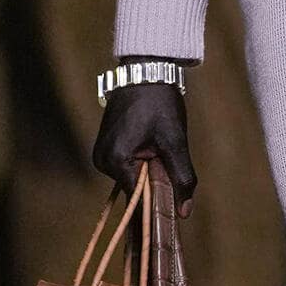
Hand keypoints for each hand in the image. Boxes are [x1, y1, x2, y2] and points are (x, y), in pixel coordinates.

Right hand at [92, 81, 196, 215]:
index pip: (137, 199)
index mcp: (114, 160)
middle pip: (134, 189)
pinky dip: (141, 162)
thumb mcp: (175, 141)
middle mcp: (102, 160)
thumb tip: (184, 213)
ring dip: (148, 170)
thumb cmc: (160, 104)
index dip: (157, 205)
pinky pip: (126, 166)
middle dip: (154, 181)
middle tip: (167, 156)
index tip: (172, 212)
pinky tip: (150, 143)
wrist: (145, 72)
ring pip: (132, 178)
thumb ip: (181, 178)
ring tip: (158, 143)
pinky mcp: (104, 148)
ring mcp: (100, 154)